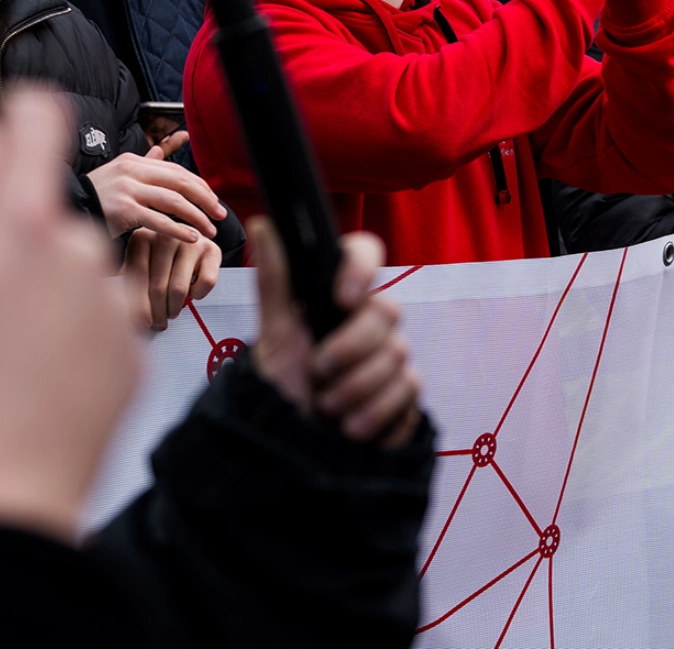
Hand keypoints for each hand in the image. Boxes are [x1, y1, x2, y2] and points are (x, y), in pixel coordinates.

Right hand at [0, 89, 139, 540]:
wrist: (0, 492)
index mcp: (21, 220)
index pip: (39, 118)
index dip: (16, 113)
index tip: (1, 128)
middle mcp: (80, 248)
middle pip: (40, 207)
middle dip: (5, 234)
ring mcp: (109, 301)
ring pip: (63, 270)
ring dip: (32, 294)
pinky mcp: (126, 350)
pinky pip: (87, 323)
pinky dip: (60, 341)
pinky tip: (27, 380)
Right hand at [86, 131, 225, 242]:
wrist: (64, 211)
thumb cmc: (93, 198)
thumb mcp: (118, 175)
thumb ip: (142, 164)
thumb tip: (161, 150)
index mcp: (133, 161)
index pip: (176, 171)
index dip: (199, 185)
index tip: (213, 199)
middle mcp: (131, 171)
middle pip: (180, 183)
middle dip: (205, 199)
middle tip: (220, 214)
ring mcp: (126, 190)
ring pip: (173, 201)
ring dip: (197, 217)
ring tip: (210, 231)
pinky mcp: (122, 210)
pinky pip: (158, 220)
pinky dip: (178, 230)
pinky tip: (191, 238)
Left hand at [123, 230, 220, 331]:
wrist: (190, 238)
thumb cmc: (161, 257)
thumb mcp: (140, 264)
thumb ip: (130, 282)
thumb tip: (119, 313)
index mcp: (141, 238)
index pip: (137, 279)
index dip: (139, 306)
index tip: (141, 323)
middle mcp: (165, 236)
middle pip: (158, 287)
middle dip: (157, 313)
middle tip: (158, 324)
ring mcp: (190, 242)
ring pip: (179, 288)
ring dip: (174, 308)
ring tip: (171, 313)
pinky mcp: (211, 250)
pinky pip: (204, 283)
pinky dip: (198, 295)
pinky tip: (192, 294)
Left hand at [249, 220, 420, 447]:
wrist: (292, 450)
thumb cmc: (280, 389)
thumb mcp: (274, 336)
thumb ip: (275, 281)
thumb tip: (263, 223)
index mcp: (336, 296)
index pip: (364, 253)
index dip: (360, 267)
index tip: (341, 297)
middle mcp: (367, 320)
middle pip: (387, 310)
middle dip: (350, 348)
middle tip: (319, 371)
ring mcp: (390, 355)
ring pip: (398, 353)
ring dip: (357, 387)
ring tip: (327, 408)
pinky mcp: (405, 392)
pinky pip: (409, 388)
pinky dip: (377, 411)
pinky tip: (352, 429)